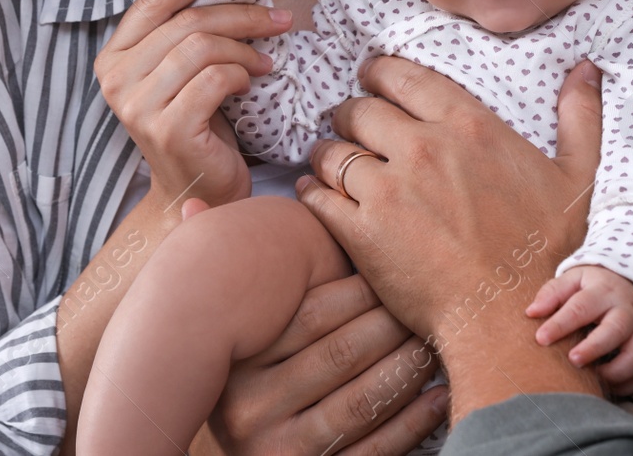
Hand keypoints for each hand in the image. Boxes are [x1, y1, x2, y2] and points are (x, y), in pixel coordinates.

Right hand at [94, 0, 291, 207]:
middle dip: (242, 15)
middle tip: (279, 20)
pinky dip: (239, 76)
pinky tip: (247, 87)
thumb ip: (187, 27)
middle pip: (186, 21)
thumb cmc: (198, 121)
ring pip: (201, 47)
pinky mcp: (166, 129)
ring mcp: (137, 106)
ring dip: (244, 50)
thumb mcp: (184, 68)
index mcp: (113, 56)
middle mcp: (115, 79)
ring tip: (263, 63)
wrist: (199, 189)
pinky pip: (213, 79)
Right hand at [199, 273, 448, 455]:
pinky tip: (440, 393)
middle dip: (394, 322)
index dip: (363, 288)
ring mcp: (281, 450)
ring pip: (363, 398)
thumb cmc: (246, 383)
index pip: (312, 313)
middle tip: (427, 298)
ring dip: (409, 366)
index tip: (396, 266)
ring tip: (435, 339)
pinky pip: (376, 448)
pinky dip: (414, 420)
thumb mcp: (225, 335)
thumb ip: (222, 275)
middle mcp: (249, 408)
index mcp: (235, 363)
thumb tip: (192, 202)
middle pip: (342, 352)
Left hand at [297, 57, 608, 422]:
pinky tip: (317, 195)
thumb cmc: (548, 253)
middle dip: (349, 114)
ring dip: (327, 153)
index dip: (378, 72)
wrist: (510, 318)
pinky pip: (318, 197)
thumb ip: (579, 117)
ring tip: (330, 162)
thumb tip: (585, 70)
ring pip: (332, 151)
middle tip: (349, 125)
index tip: (370, 77)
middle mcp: (423, 148)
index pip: (403, 76)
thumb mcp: (578, 177)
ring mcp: (388, 190)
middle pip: (359, 110)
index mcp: (469, 125)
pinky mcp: (362, 233)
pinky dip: (313, 192)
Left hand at [527, 265, 632, 396]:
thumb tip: (531, 313)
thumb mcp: (574, 280)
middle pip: (615, 329)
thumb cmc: (595, 287)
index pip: (581, 307)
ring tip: (593, 379)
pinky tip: (607, 386)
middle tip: (572, 360)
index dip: (560, 324)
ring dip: (616, 371)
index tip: (541, 338)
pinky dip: (628, 384)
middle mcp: (626, 311)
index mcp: (603, 292)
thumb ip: (552, 293)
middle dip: (594, 348)